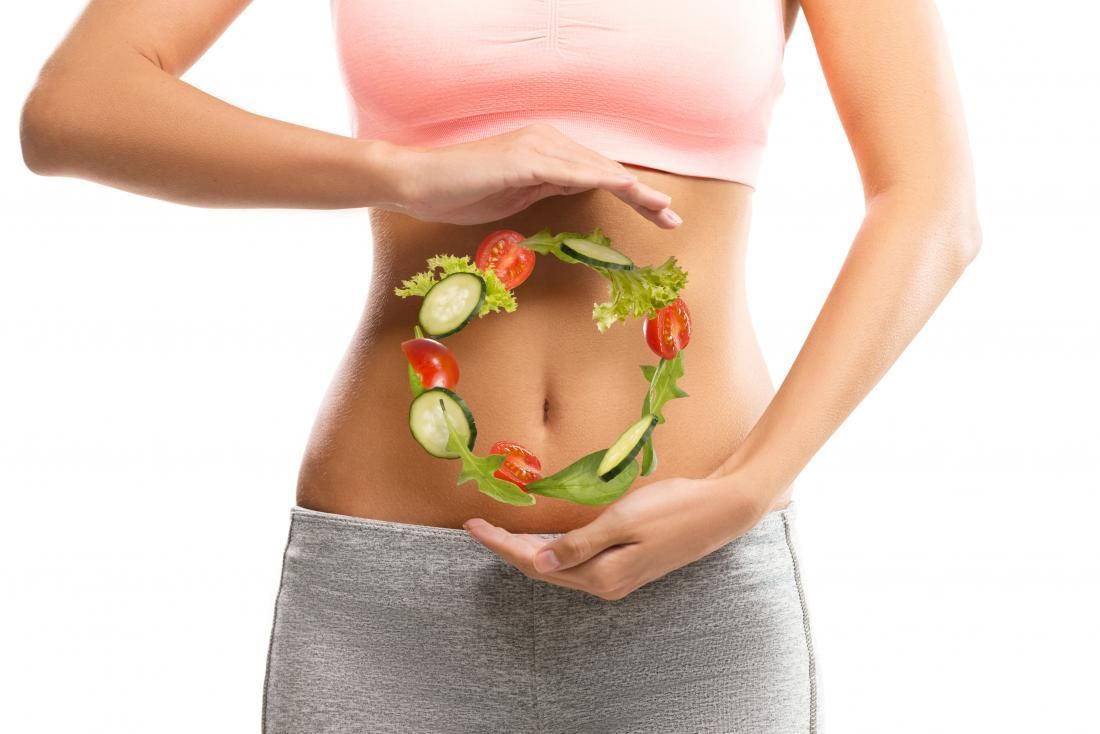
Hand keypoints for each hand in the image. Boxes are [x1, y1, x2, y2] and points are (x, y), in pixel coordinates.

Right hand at [378, 123, 682, 227]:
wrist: (418, 182)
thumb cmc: (459, 193)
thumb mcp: (514, 196)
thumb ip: (545, 190)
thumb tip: (573, 191)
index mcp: (545, 152)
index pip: (597, 175)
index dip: (631, 196)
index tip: (658, 217)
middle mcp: (547, 142)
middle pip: (606, 170)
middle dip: (643, 196)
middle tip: (674, 218)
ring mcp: (536, 148)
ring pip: (597, 170)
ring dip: (634, 191)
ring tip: (663, 210)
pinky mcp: (524, 159)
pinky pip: (573, 172)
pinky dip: (603, 181)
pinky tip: (627, 193)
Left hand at [462, 475, 769, 600]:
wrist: (721, 510)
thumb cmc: (673, 508)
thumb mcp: (622, 521)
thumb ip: (579, 544)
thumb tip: (538, 562)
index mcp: (600, 575)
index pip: (536, 563)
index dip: (502, 545)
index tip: (473, 526)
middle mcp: (606, 583)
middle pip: (543, 569)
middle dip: (508, 549)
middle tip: (479, 527)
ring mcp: (618, 577)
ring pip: (560, 567)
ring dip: (529, 551)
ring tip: (501, 533)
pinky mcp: (628, 566)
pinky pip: (578, 563)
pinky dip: (554, 551)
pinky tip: (545, 540)